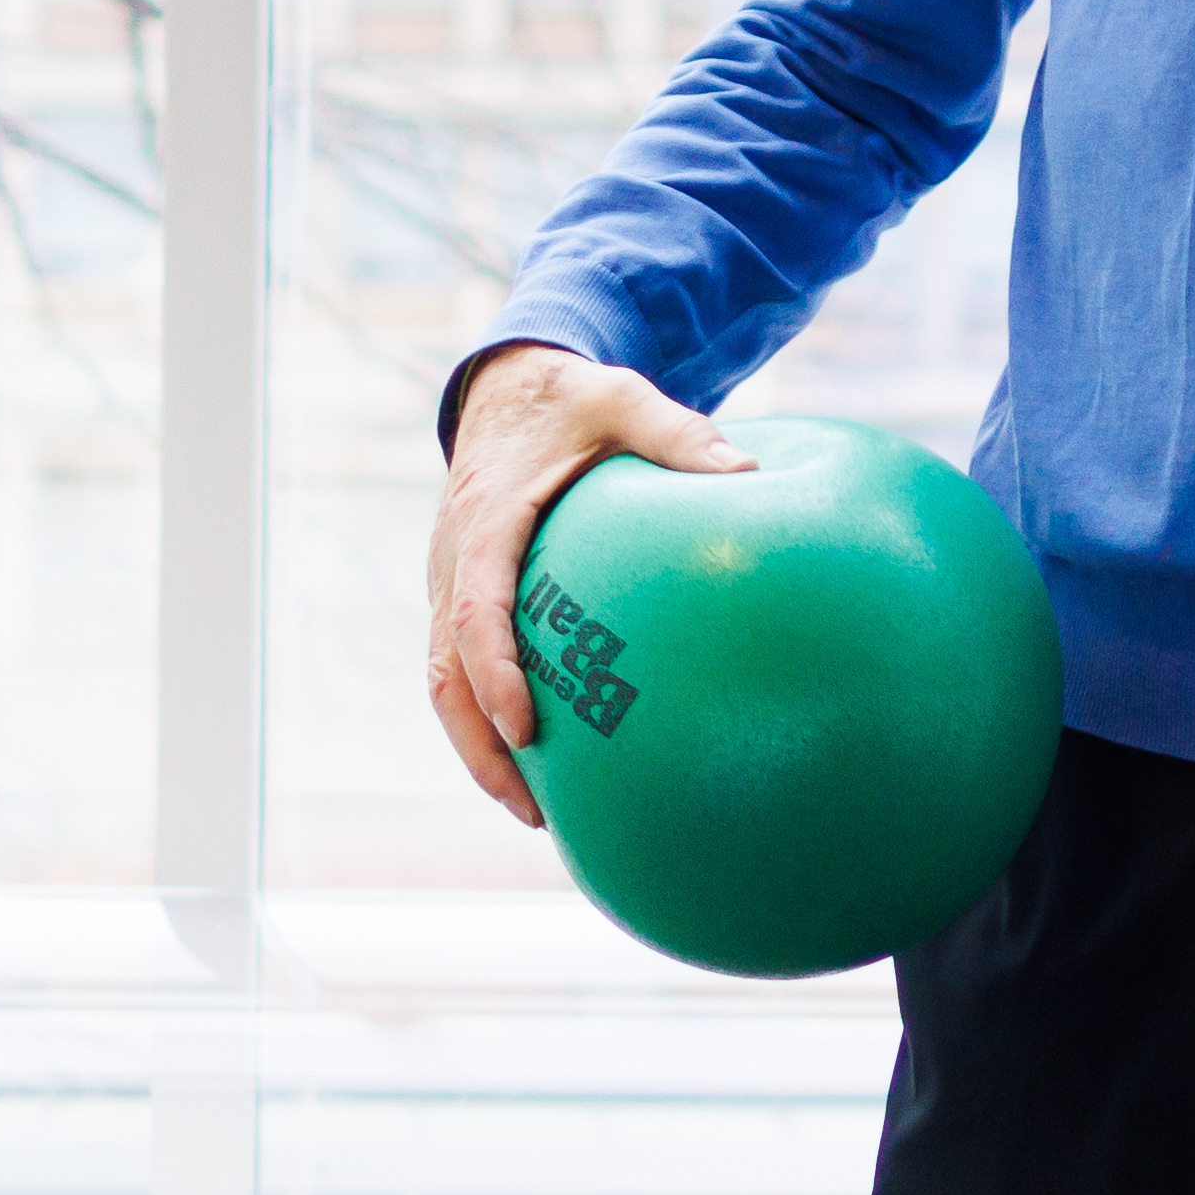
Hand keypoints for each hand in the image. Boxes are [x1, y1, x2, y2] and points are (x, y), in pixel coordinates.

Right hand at [425, 341, 749, 822]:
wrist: (508, 386)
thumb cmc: (571, 398)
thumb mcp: (623, 398)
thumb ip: (680, 435)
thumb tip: (751, 475)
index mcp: (484, 520)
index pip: (474, 611)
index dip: (493, 673)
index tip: (524, 728)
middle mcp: (453, 560)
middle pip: (444, 672)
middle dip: (477, 744)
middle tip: (529, 803)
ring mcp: (449, 581)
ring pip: (443, 681)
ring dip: (477, 747)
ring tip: (531, 809)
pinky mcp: (460, 594)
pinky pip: (460, 667)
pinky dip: (487, 717)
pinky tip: (543, 761)